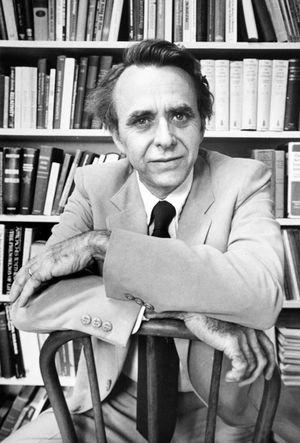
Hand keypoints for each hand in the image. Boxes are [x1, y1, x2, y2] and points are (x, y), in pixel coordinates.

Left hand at [10, 230, 109, 306]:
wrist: (90, 245)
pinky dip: (25, 294)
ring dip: (17, 290)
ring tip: (14, 300)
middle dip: (16, 283)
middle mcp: (44, 255)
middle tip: (12, 293)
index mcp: (50, 251)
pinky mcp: (47, 269)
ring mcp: (44, 261)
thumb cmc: (87, 250)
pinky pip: (31, 283)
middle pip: (24, 270)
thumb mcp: (73, 258)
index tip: (21, 282)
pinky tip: (23, 301)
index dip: (24, 274)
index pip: (31, 263)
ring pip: (24, 277)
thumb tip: (69, 272)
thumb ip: (66, 264)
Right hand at [145, 311, 274, 385]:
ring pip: (252, 365)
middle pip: (262, 359)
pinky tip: (229, 376)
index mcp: (251, 325)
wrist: (196, 310)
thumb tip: (241, 358)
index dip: (269, 364)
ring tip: (232, 379)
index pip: (268, 347)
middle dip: (255, 375)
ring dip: (243, 377)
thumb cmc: (207, 318)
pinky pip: (242, 366)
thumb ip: (238, 337)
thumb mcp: (227, 328)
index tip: (266, 375)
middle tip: (243, 382)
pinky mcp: (233, 341)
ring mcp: (243, 335)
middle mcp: (250, 330)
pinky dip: (237, 375)